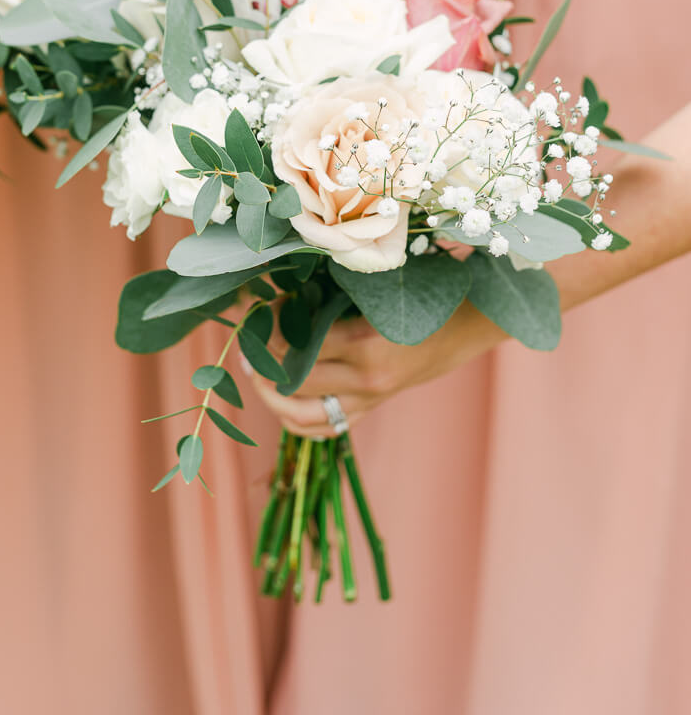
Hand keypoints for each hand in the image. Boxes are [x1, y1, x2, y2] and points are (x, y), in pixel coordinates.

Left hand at [252, 301, 504, 437]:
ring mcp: (368, 400)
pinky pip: (323, 427)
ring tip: (257, 374)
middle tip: (248, 340)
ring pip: (301, 417)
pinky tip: (281, 397)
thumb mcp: (375, 287)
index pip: (296, 345)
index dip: (269, 328)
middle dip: (261, 361)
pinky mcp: (370, 408)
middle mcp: (365, 380)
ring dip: (271, 398)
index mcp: (365, 342)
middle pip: (292, 383)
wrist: (464, 327)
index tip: (262, 308)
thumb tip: (279, 287)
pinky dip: (295, 418)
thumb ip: (330, 291)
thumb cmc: (418, 295)